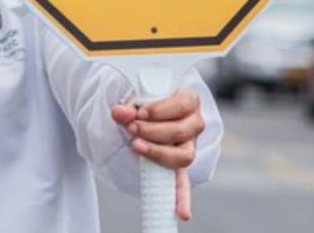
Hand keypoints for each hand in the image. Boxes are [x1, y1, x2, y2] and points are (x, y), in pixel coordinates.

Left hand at [111, 89, 204, 220]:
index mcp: (188, 101)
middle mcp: (193, 124)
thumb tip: (120, 113)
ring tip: (136, 146)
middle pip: (182, 131)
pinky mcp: (176, 165)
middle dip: (154, 130)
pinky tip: (182, 213)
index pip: (184, 104)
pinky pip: (183, 183)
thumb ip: (128, 107)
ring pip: (184, 155)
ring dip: (158, 152)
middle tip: (131, 129)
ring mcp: (188, 147)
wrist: (138, 117)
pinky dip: (182, 198)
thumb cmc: (142, 104)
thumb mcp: (136, 101)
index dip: (161, 110)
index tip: (140, 113)